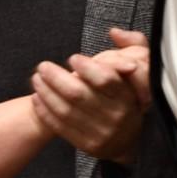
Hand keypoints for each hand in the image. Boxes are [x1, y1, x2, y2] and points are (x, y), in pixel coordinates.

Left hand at [30, 31, 147, 162]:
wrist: (129, 140)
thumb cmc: (127, 96)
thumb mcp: (140, 69)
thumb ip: (131, 44)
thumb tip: (114, 31)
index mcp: (127, 96)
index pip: (105, 80)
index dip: (87, 68)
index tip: (72, 58)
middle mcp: (115, 116)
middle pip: (79, 95)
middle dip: (56, 78)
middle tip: (43, 66)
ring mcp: (101, 133)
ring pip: (66, 111)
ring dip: (46, 93)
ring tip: (36, 79)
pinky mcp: (88, 145)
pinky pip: (61, 127)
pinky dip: (45, 111)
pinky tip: (36, 98)